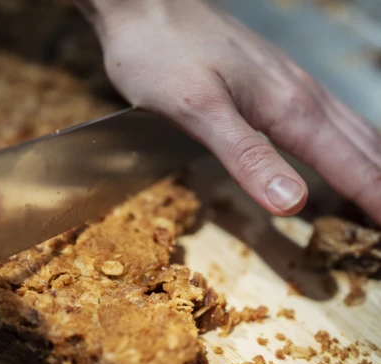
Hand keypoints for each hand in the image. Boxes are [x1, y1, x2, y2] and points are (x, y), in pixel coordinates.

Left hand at [78, 0, 380, 221]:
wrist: (145, 7)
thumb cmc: (162, 55)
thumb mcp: (198, 112)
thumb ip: (246, 156)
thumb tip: (291, 204)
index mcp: (288, 107)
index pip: (347, 163)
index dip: (375, 199)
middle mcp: (300, 93)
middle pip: (361, 145)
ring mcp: (289, 83)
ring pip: (351, 128)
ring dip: (374, 163)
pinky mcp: (274, 81)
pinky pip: (330, 117)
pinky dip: (351, 142)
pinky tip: (347, 147)